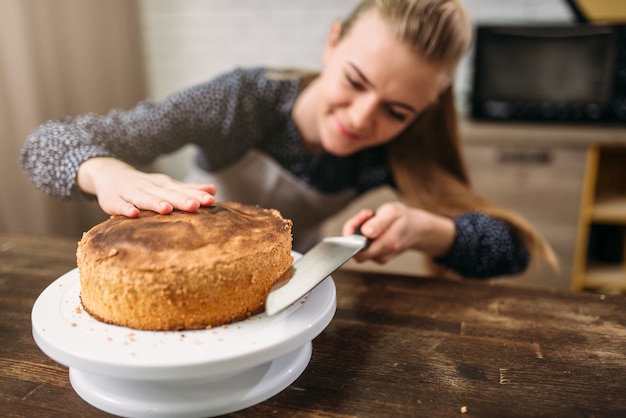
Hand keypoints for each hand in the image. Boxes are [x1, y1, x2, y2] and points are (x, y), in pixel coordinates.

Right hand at [77, 157, 215, 216]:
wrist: (109, 174)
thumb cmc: (145, 185)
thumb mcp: (166, 184)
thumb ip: (188, 189)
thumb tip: (213, 190)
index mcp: (163, 184)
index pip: (182, 190)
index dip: (196, 195)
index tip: (211, 201)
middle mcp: (149, 186)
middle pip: (166, 194)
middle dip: (181, 200)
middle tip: (195, 205)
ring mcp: (130, 193)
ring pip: (144, 198)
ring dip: (155, 203)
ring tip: (167, 209)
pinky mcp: (113, 201)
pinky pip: (120, 205)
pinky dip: (126, 209)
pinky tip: (134, 215)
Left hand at [342, 202, 455, 263]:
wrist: (416, 229)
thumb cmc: (404, 219)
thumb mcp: (393, 212)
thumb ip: (378, 223)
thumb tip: (365, 232)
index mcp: (387, 244)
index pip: (358, 249)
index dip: (353, 232)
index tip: (363, 216)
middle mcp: (383, 254)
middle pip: (355, 250)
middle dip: (355, 230)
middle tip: (366, 215)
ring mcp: (380, 257)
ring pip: (358, 248)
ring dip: (360, 231)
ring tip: (372, 218)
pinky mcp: (378, 257)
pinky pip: (364, 248)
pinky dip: (364, 236)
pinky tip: (372, 226)